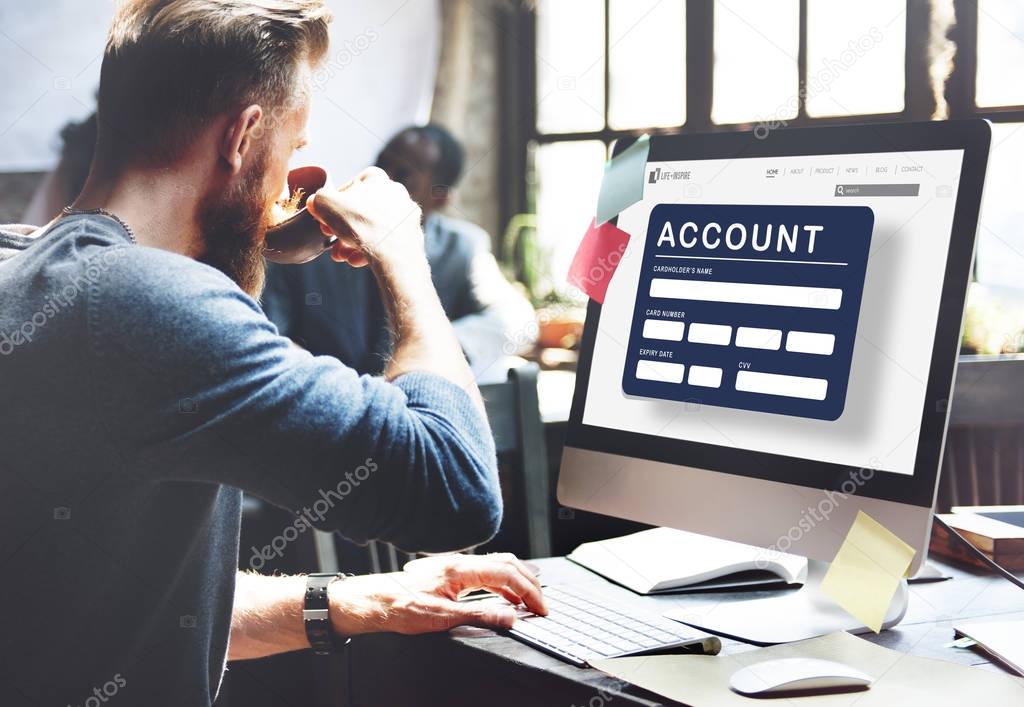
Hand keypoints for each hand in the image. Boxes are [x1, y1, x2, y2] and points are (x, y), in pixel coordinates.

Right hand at [305, 166, 424, 268]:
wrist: (393, 251)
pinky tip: (357, 261)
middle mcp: (396, 193)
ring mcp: (406, 216)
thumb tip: (315, 203)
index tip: (325, 216)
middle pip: (361, 211)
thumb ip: (318, 199)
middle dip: (342, 227)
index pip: (351, 186)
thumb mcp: (325, 204)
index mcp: (377, 179)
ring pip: (373, 228)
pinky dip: (370, 251)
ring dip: (353, 242)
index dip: (334, 202)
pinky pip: (386, 242)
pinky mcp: (411, 237)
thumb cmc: (360, 222)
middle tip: (330, 239)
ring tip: (341, 255)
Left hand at [328, 553, 545, 635]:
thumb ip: (479, 615)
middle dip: (529, 583)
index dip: (528, 591)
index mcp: (461, 569)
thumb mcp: (442, 618)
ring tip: (530, 600)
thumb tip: (510, 617)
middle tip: (542, 605)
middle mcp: (460, 562)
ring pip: (497, 565)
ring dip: (517, 581)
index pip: (507, 573)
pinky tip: (504, 597)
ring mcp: (455, 566)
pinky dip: (502, 583)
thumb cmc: (400, 607)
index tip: (540, 609)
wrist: (373, 601)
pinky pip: (485, 572)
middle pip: (506, 563)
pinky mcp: (451, 573)